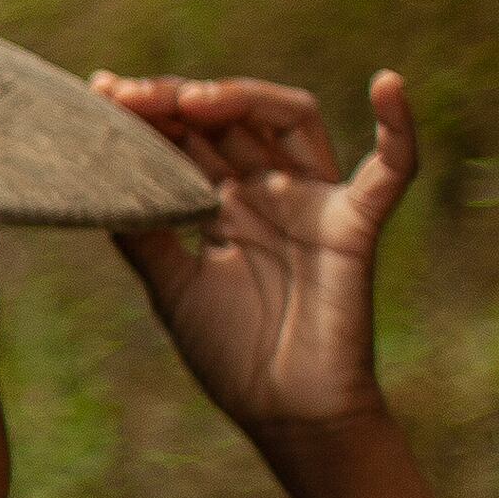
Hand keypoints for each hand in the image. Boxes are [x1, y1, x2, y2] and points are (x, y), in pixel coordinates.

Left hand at [93, 69, 415, 430]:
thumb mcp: (170, 284)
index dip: (148, 112)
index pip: (187, 136)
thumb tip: (99, 181)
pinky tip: (389, 83)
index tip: (98, 93)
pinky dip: (399, 127)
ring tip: (193, 98)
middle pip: (229, 119)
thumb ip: (142, 233)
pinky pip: (393, 170)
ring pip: (289, 122)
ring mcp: (313, 202)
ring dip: (243, 98)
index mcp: (223, 201)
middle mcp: (269, 190)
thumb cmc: (231, 353)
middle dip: (176, 100)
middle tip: (126, 95)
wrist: (284, 414)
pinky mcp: (354, 227)